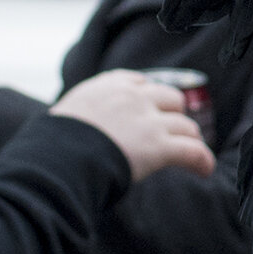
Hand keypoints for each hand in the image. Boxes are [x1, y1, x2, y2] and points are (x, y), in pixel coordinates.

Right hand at [51, 70, 214, 184]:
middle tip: (170, 132)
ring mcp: (149, 121)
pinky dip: (201, 160)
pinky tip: (204, 170)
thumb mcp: (64, 115)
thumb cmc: (48, 146)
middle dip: (172, 115)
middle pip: (169, 98)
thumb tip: (75, 128)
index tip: (150, 109)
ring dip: (188, 139)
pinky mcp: (159, 147)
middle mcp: (134, 97)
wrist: (53, 161)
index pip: (140, 83)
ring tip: (191, 153)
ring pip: (184, 125)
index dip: (149, 97)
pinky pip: (192, 151)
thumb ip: (82, 113)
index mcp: (109, 86)